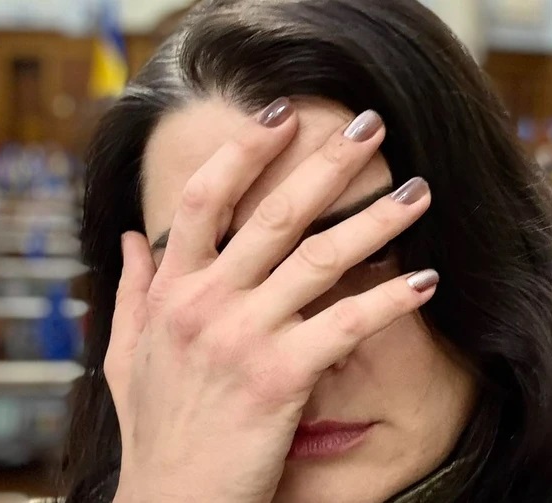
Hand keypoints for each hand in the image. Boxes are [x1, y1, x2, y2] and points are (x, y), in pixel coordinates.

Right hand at [107, 100, 435, 501]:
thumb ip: (131, 292)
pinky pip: (344, 327)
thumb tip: (130, 238)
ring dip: (375, 221)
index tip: (281, 115)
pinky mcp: (279, 378)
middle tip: (370, 126)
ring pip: (318, 260)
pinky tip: (425, 283)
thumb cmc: (157, 432)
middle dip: (325, 164)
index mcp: (171, 292)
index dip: (242, 150)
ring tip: (418, 193)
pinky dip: (388, 303)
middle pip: (272, 213)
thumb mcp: (126, 357)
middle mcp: (205, 303)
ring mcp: (242, 338)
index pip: (202, 201)